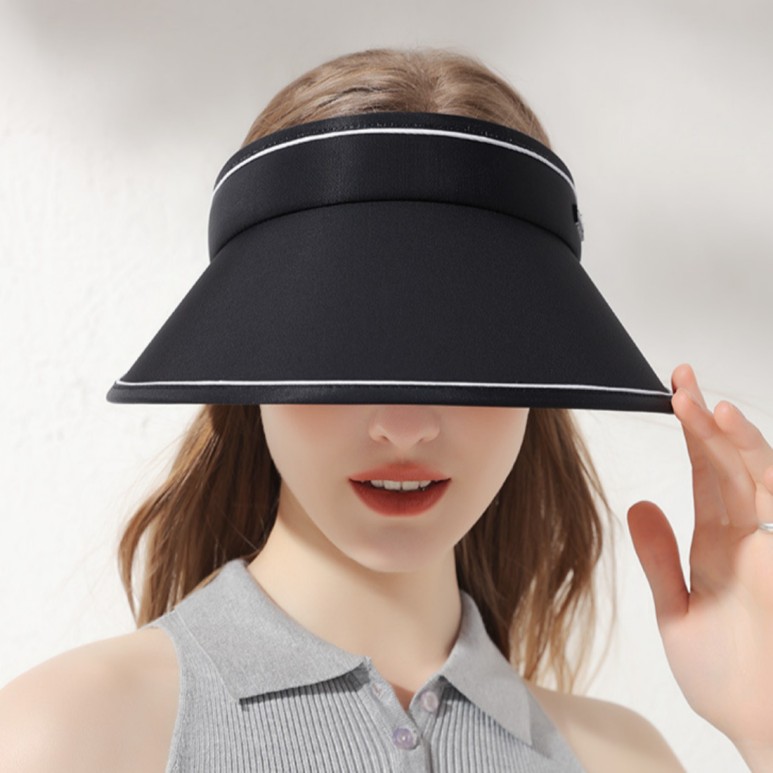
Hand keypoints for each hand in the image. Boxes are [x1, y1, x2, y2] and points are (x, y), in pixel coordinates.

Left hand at [627, 363, 772, 764]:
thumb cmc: (729, 681)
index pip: (705, 475)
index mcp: (720, 545)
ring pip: (750, 474)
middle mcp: (748, 537)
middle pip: (726, 463)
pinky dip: (752, 465)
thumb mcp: (679, 611)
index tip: (672, 397)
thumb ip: (661, 558)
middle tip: (678, 376)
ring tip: (698, 398)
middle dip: (703, 419)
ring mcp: (769, 545)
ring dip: (725, 434)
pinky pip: (772, 498)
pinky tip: (732, 433)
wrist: (766, 730)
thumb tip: (638, 503)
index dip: (690, 435)